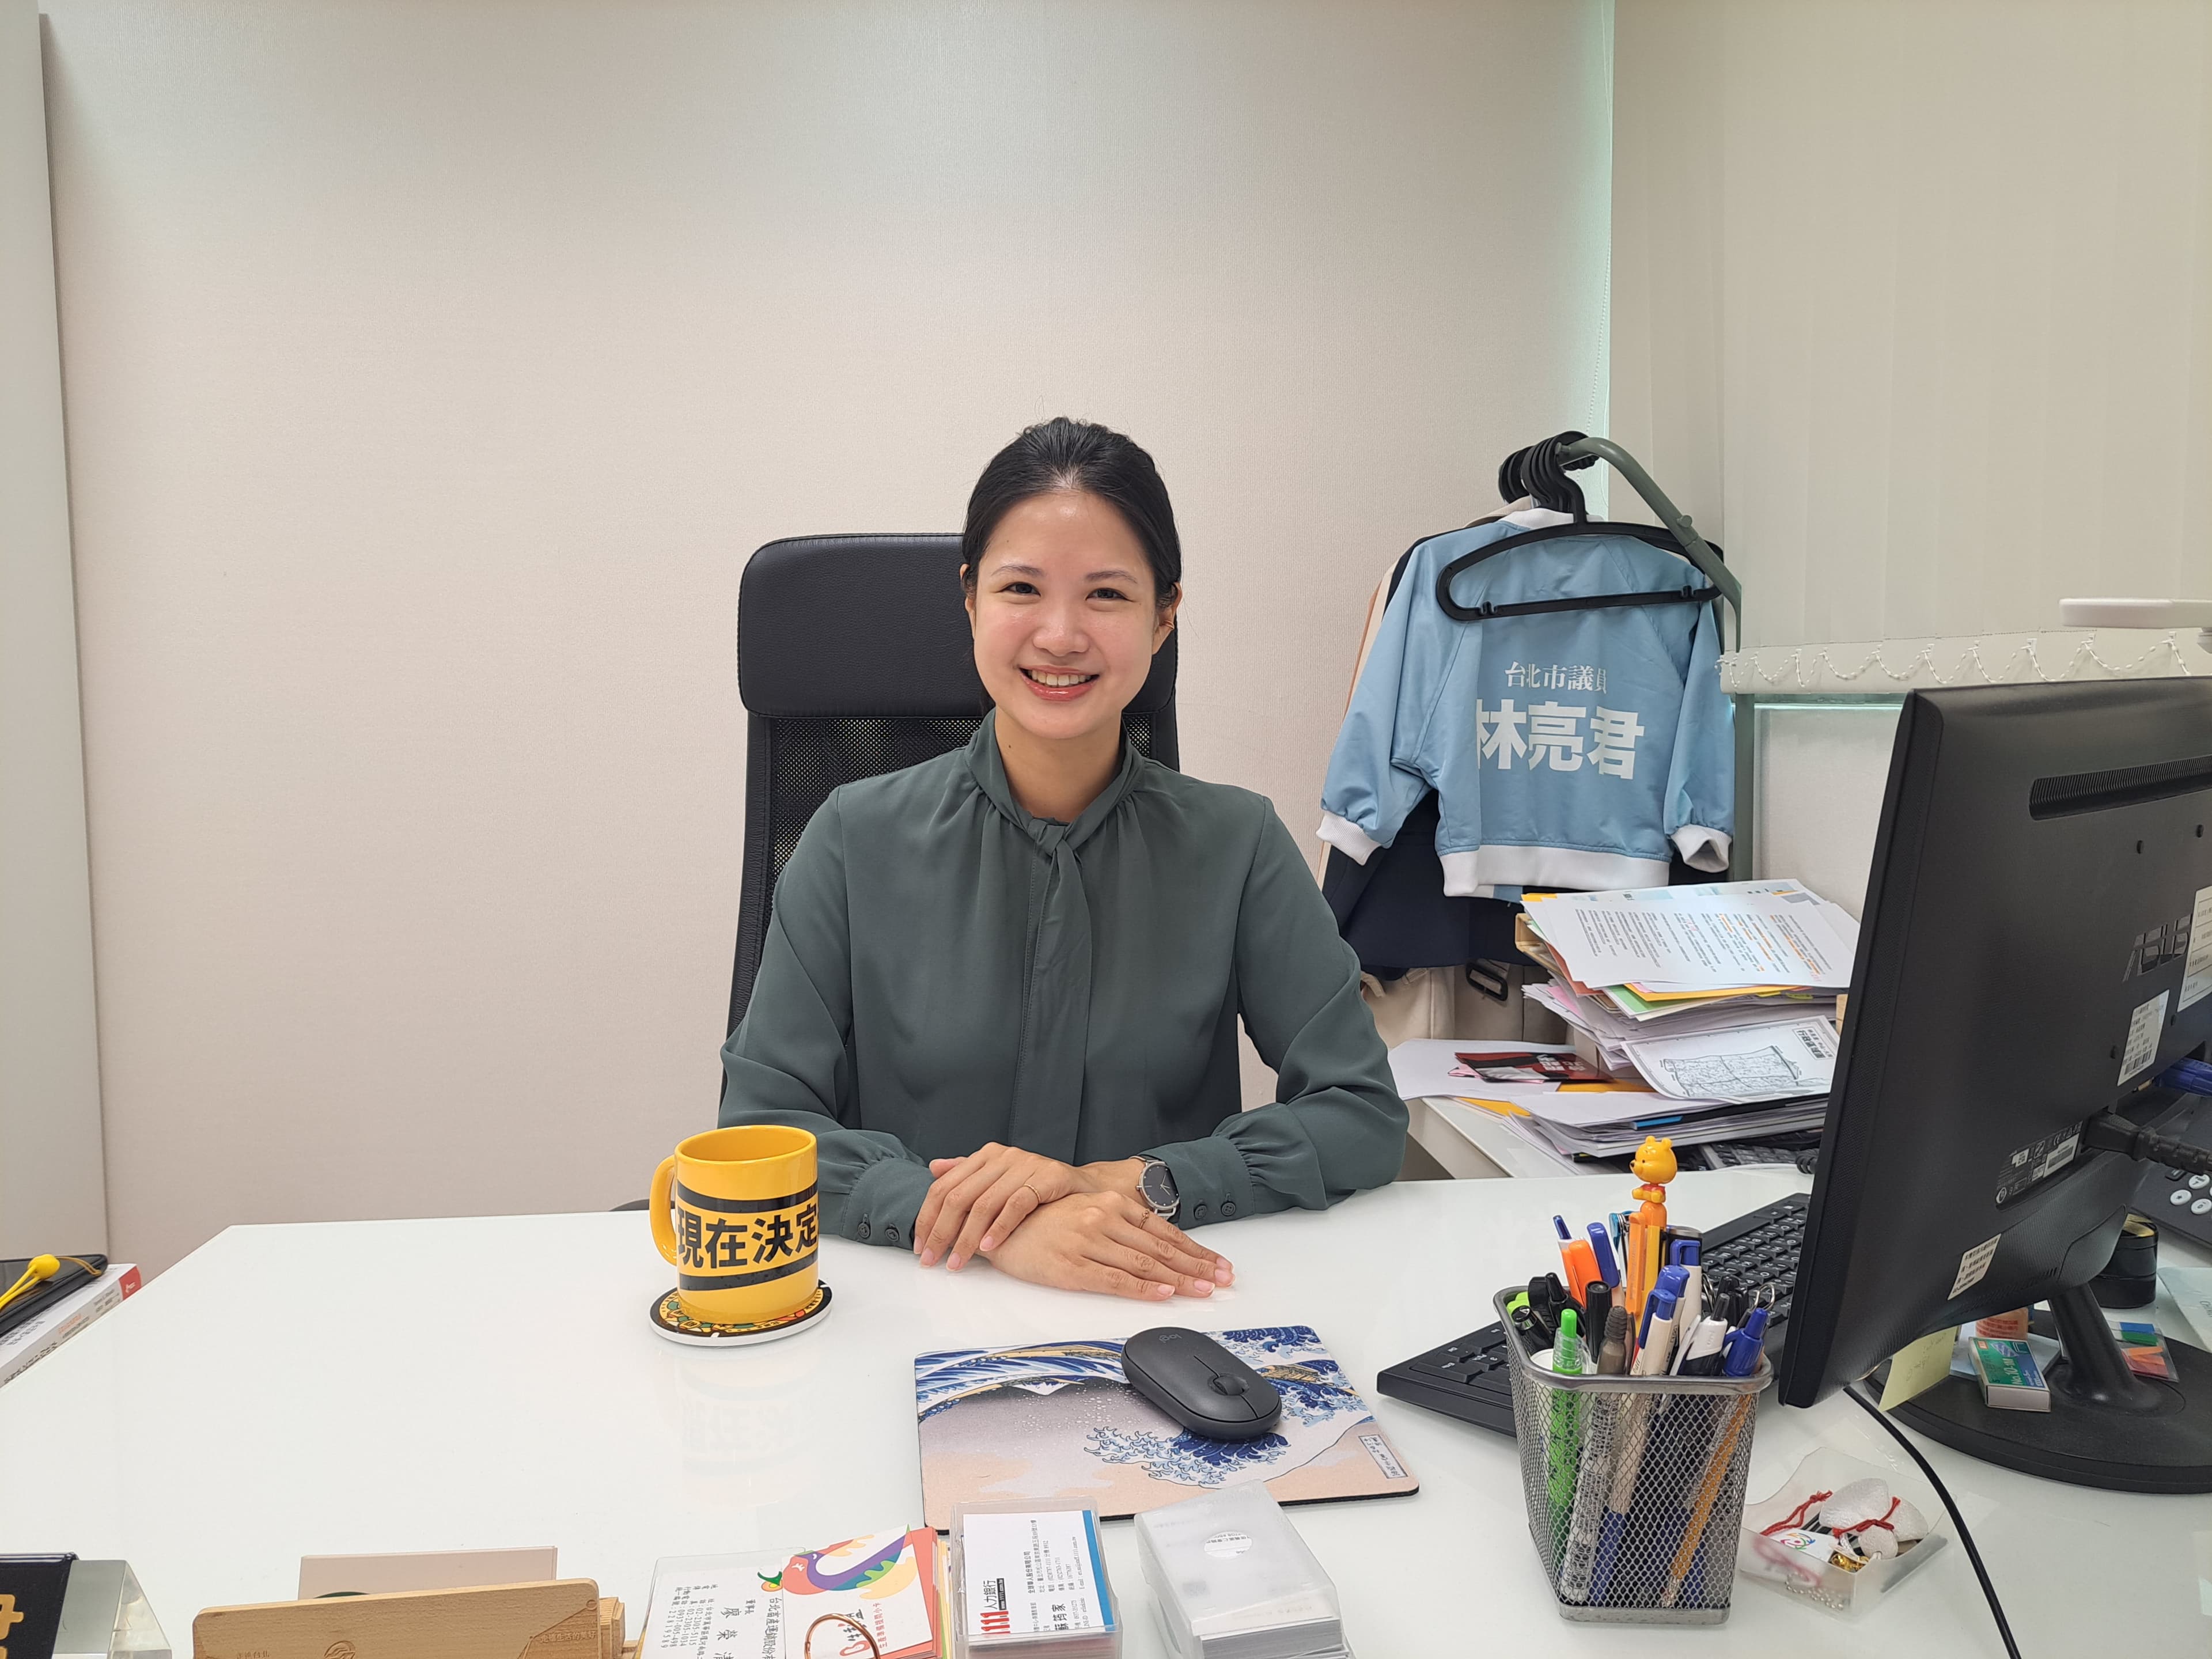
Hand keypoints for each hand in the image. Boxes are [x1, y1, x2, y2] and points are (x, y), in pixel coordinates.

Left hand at [916, 1143, 1091, 1268]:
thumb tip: (933, 1167)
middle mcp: (1002, 1156)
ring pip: (984, 1204)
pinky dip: (1000, 1227)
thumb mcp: (1001, 1179)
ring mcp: (1025, 1164)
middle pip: (958, 1196)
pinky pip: (1017, 1204)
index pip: (944, 1187)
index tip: (920, 1248)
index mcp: (986, 1155)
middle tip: (931, 1261)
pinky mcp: (1048, 1177)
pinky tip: (988, 1248)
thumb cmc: (1039, 1189)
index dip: (927, 1218)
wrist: (1086, 1187)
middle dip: (941, 1233)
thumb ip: (968, 1174)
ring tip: (957, 1263)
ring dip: (966, 1238)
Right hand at [979, 1191, 1233, 1300]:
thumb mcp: (1085, 1212)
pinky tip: (1163, 1293)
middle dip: (1197, 1267)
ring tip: (1203, 1291)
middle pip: (1160, 1248)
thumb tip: (1156, 1245)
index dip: (1195, 1250)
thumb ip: (1118, 1224)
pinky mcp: (1071, 1267)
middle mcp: (1103, 1218)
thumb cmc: (1042, 1220)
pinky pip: (1114, 1279)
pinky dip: (1142, 1287)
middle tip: (1223, 1281)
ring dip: (1179, 1279)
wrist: (996, 1225)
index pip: (1162, 1230)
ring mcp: (1088, 1242)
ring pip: (1144, 1263)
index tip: (1218, 1265)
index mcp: (1110, 1204)